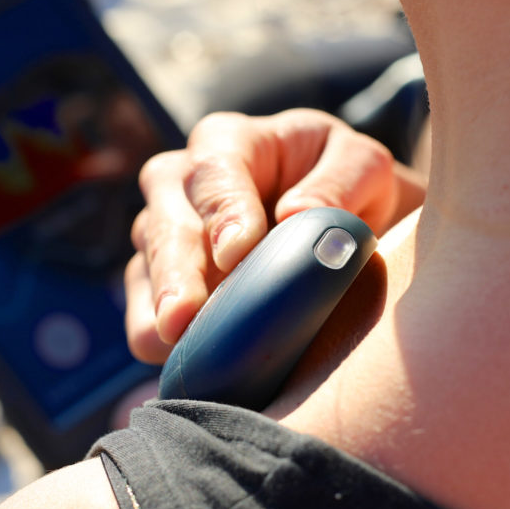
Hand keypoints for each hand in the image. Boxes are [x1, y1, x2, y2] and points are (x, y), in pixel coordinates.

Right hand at [125, 108, 424, 362]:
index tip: (236, 253)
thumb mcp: (364, 167)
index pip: (215, 172)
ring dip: (164, 315)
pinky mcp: (157, 290)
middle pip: (163, 225)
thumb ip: (341, 181)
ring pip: (145, 275)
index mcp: (230, 143)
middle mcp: (181, 185)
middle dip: (175, 274)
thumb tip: (298, 213)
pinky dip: (164, 346)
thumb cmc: (351, 189)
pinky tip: (193, 365)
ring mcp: (161, 238)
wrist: (348, 228)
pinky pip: (145, 322)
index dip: (222, 212)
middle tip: (182, 318)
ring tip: (186, 352)